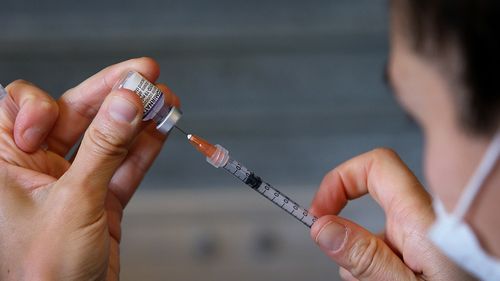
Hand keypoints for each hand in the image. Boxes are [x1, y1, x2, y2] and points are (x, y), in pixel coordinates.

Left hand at [0, 58, 179, 279]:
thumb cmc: (41, 274)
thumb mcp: (73, 202)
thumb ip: (103, 150)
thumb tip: (125, 105)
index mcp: (5, 165)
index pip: (19, 109)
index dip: (45, 103)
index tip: (72, 110)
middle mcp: (36, 169)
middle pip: (75, 116)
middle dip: (113, 95)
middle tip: (145, 75)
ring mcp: (72, 184)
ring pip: (106, 140)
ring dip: (137, 120)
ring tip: (164, 99)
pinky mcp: (101, 201)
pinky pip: (124, 166)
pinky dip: (145, 149)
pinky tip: (162, 129)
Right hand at [309, 148, 473, 280]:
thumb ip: (366, 259)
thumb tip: (323, 227)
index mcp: (423, 220)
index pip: (377, 166)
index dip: (340, 179)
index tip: (320, 212)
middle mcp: (424, 222)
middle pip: (368, 205)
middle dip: (348, 235)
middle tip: (346, 264)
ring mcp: (423, 238)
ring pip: (374, 234)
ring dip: (361, 260)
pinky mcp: (423, 254)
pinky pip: (387, 251)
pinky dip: (375, 269)